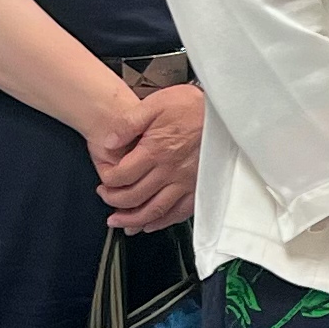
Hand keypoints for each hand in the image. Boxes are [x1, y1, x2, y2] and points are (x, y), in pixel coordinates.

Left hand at [92, 83, 206, 232]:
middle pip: (134, 197)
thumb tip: (108, 143)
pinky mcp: (200, 188)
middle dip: (114, 201)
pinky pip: (179, 213)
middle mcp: (170, 171)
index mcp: (155, 151)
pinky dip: (162, 222)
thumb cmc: (192, 106)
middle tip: (106, 198)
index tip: (103, 181)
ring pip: (154, 211)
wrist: (224, 111)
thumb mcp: (155, 104)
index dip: (107, 182)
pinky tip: (151, 223)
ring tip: (120, 222)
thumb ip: (128, 123)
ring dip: (133, 220)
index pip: (122, 176)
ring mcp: (186, 183)